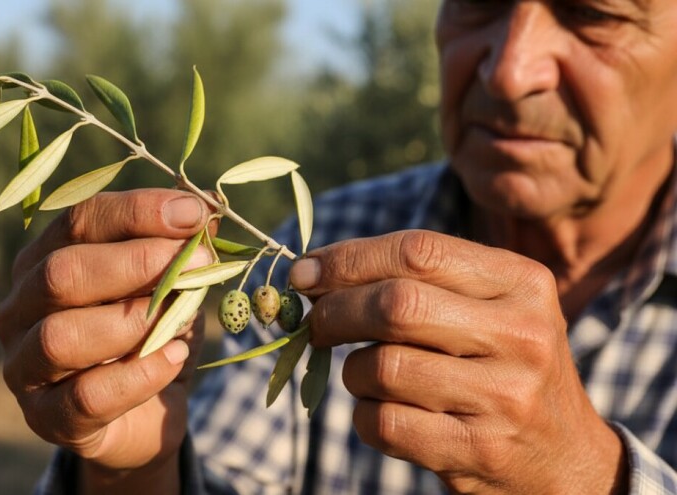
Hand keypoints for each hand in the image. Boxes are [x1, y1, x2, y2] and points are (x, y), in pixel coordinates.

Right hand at [0, 189, 212, 488]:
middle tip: (198, 262)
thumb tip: (208, 212)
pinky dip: (138, 376)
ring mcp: (25, 367)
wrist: (144, 417)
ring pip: (61, 337)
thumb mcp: (170, 288)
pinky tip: (175, 358)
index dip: (137, 212)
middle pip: (61, 273)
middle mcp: (20, 309)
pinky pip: (86, 396)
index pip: (79, 221)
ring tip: (181, 316)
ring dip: (130, 321)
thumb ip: (178, 253)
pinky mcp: (46, 417)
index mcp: (43, 261)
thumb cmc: (149, 338)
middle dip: (136, 262)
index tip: (194, 213)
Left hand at [290, 230, 625, 493]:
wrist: (563, 460)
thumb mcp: (489, 308)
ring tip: (370, 377)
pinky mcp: (477, 449)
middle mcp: (521, 335)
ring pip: (382, 367)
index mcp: (522, 282)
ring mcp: (504, 397)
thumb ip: (418, 281)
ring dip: (354, 372)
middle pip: (396, 305)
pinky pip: (383, 423)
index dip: (347, 259)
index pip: (418, 251)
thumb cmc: (502, 366)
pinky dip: (363, 417)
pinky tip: (382, 413)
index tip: (303, 273)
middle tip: (315, 324)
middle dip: (335, 312)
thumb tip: (313, 273)